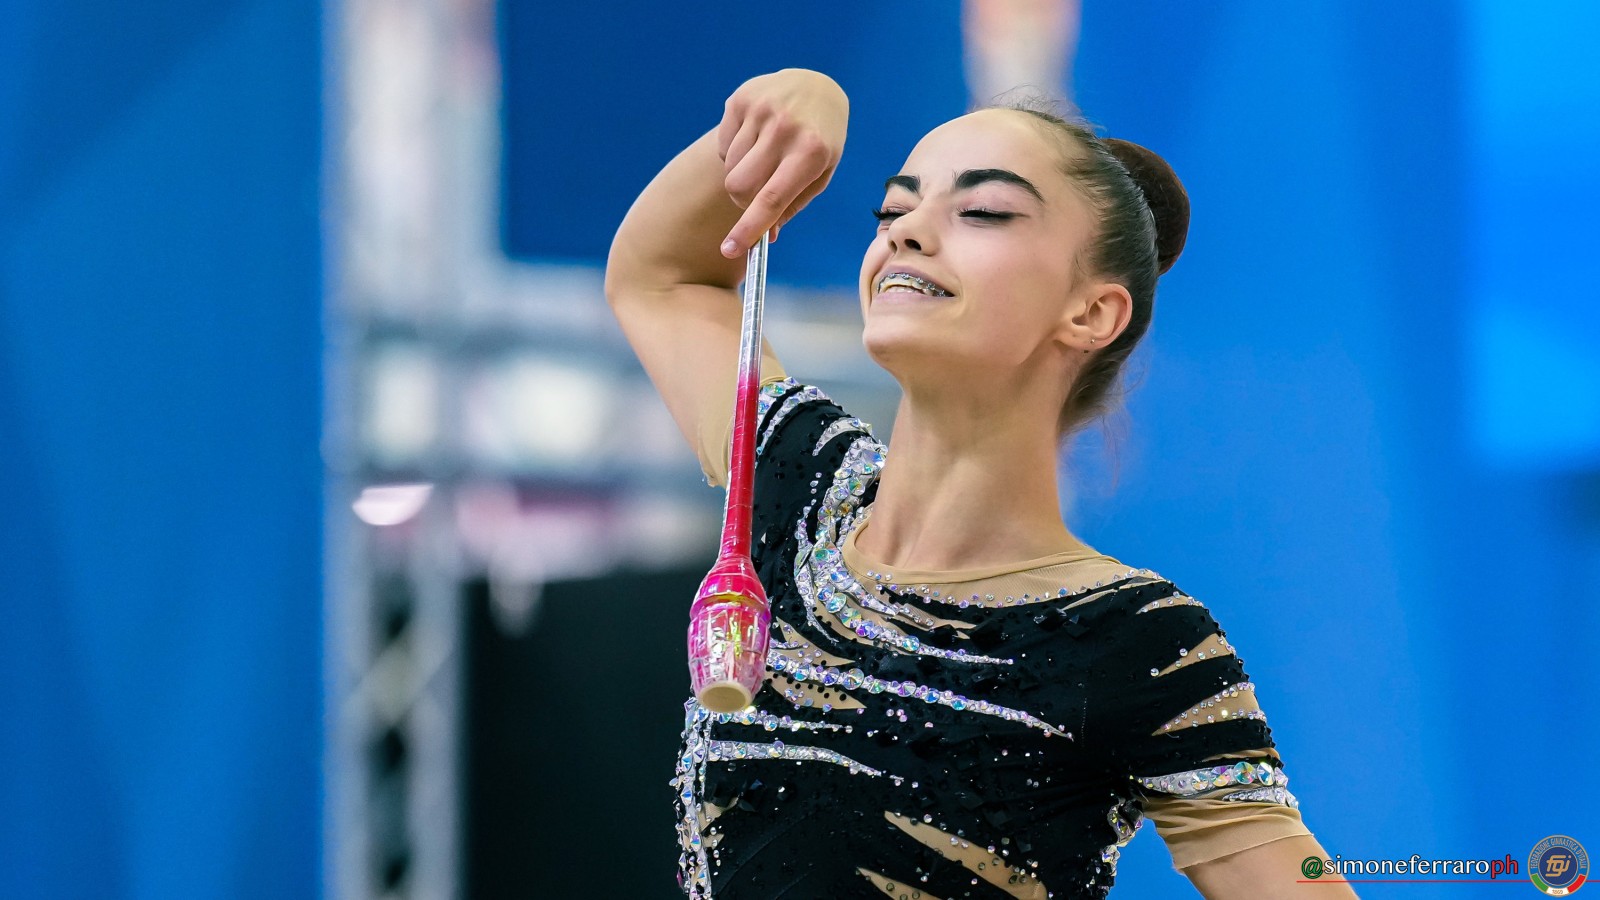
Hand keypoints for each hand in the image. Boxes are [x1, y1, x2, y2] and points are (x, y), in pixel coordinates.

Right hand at [717, 69, 847, 256]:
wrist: (816, 87)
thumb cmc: (820, 141)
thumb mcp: (819, 174)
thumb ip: (792, 205)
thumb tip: (767, 237)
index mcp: (811, 152)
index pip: (771, 199)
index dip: (749, 228)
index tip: (730, 249)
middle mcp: (785, 128)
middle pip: (739, 186)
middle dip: (742, 201)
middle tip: (756, 196)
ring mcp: (761, 110)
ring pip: (730, 167)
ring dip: (741, 173)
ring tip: (763, 157)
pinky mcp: (741, 99)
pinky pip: (723, 145)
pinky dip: (734, 151)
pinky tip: (755, 138)